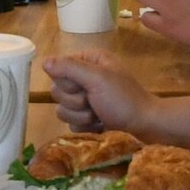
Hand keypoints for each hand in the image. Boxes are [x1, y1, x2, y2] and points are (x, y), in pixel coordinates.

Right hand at [43, 50, 189, 147]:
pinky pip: (71, 124)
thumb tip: (44, 62)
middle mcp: (85, 78)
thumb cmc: (124, 99)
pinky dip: (85, 127)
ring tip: (99, 116)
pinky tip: (99, 125)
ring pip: (62, 109)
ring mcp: (86, 100)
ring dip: (81, 116)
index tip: (83, 87)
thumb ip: (70, 68)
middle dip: (75, 101)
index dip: (67, 82)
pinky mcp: (87, 119)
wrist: (145, 127)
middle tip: (94, 102)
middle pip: (57, 91)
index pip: (58, 69)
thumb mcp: (98, 79)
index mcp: (88, 62)